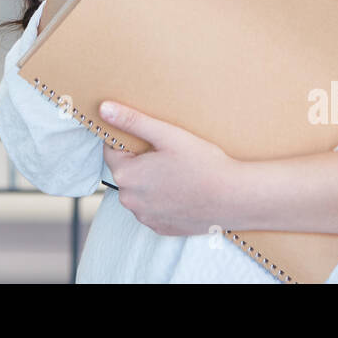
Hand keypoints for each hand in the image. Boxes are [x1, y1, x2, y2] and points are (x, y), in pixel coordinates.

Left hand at [99, 100, 240, 236]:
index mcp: (126, 174)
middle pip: (126, 171)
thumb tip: (103, 109)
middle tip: (169, 154)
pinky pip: (152, 208)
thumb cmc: (203, 164)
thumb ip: (132, 121)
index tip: (152, 139)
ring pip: (139, 191)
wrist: (234, 198)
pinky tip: (182, 190)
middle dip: (141, 161)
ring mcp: (145, 217)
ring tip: (178, 172)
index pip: (113, 150)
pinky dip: (161, 199)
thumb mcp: (167, 135)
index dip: (131, 140)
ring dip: (150, 181)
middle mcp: (130, 200)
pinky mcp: (160, 228)